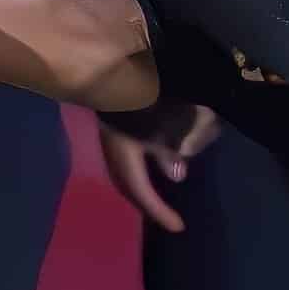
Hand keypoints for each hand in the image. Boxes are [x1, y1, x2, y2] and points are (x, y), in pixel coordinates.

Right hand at [97, 105, 217, 234]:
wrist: (110, 62)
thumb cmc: (142, 92)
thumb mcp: (165, 123)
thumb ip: (172, 150)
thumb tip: (177, 175)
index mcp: (123, 151)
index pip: (140, 190)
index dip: (158, 211)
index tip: (179, 227)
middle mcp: (114, 147)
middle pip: (128, 185)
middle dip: (147, 203)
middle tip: (167, 217)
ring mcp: (113, 135)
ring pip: (126, 171)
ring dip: (143, 186)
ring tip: (160, 197)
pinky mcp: (117, 123)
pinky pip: (128, 156)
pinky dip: (141, 168)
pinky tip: (152, 164)